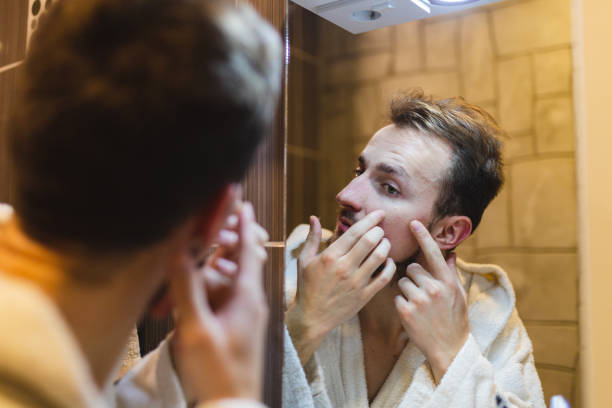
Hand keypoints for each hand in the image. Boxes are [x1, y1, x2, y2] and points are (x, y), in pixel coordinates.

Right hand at [170, 203, 268, 402]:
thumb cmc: (217, 371)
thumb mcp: (196, 328)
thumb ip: (187, 287)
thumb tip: (179, 249)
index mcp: (247, 296)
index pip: (247, 249)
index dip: (242, 223)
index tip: (240, 201)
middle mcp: (251, 301)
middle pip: (235, 263)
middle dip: (218, 248)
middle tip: (204, 232)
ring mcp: (245, 315)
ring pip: (225, 283)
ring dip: (206, 277)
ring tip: (187, 277)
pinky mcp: (237, 327)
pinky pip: (223, 300)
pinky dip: (206, 296)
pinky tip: (189, 302)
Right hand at [286, 210, 395, 364]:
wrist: (312, 318)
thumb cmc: (307, 287)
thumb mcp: (304, 261)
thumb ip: (311, 238)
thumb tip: (314, 217)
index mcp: (329, 257)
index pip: (355, 232)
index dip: (370, 220)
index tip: (378, 213)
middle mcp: (344, 268)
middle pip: (370, 241)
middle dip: (379, 230)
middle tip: (381, 229)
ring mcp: (356, 283)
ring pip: (380, 257)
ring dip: (386, 246)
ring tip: (384, 243)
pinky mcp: (364, 296)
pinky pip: (385, 277)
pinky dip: (390, 266)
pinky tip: (388, 261)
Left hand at [394, 220, 468, 383]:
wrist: (449, 349)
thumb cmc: (455, 320)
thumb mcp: (459, 296)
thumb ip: (451, 273)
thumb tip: (451, 253)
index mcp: (447, 281)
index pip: (433, 253)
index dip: (423, 236)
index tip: (413, 222)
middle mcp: (434, 288)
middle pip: (412, 268)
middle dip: (414, 277)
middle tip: (424, 294)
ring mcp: (419, 299)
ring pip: (403, 282)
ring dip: (407, 291)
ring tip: (420, 307)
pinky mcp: (406, 311)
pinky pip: (397, 297)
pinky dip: (402, 304)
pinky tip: (413, 315)